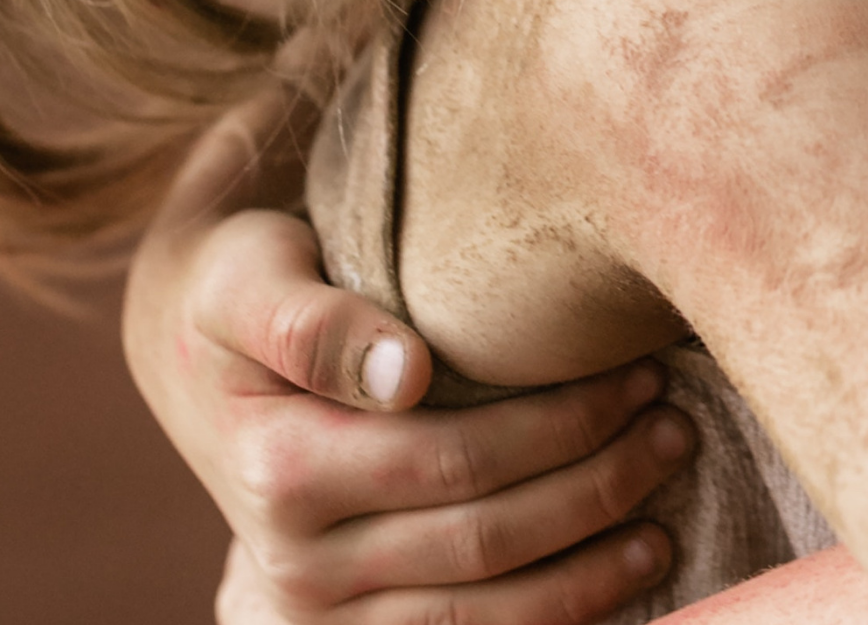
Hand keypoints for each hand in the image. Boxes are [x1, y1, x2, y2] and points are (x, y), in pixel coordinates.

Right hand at [127, 103, 696, 622]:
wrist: (190, 348)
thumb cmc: (242, 286)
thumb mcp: (252, 277)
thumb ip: (315, 322)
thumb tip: (406, 372)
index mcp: (281, 470)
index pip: (455, 461)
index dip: (563, 426)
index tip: (643, 374)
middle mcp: (293, 563)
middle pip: (481, 542)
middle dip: (597, 488)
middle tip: (677, 429)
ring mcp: (316, 615)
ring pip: (479, 618)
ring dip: (587, 573)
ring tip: (666, 516)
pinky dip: (546, 624)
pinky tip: (614, 586)